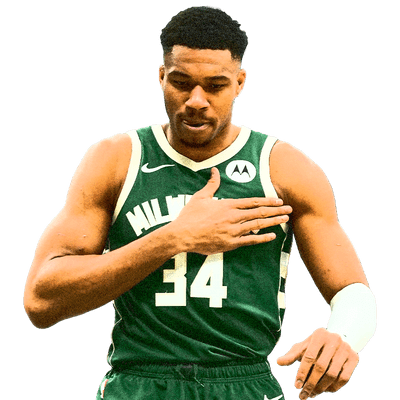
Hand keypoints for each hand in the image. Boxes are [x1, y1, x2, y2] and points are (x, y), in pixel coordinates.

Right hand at [173, 167, 291, 254]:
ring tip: (285, 220)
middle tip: (289, 209)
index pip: (252, 202)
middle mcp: (233, 217)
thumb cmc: (190, 216)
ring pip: (257, 226)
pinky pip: (249, 241)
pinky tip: (272, 236)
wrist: (182, 235)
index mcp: (227, 205)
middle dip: (276, 211)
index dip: (267, 201)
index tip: (279, 200)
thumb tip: (215, 171)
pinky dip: (261, 238)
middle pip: (259, 213)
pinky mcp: (230, 244)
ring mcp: (232, 231)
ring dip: (273, 222)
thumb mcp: (200, 197)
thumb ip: (211, 184)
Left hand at [276, 327, 358, 398]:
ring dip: (321, 388)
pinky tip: (325, 391)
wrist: (337, 338)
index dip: (302, 372)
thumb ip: (292, 355)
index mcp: (319, 335)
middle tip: (303, 394)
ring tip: (312, 394)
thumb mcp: (304, 346)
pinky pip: (344, 378)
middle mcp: (334, 340)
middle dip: (311, 383)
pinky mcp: (354, 358)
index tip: (296, 385)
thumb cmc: (316, 344)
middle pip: (321, 367)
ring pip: (333, 374)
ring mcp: (346, 349)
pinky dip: (334, 387)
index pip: (309, 356)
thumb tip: (278, 362)